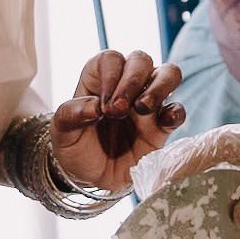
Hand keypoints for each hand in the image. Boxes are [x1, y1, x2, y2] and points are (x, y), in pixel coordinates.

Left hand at [51, 51, 185, 191]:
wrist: (90, 179)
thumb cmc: (75, 148)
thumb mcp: (61, 133)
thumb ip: (71, 115)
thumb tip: (93, 106)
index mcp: (99, 79)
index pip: (111, 59)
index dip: (110, 76)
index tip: (102, 106)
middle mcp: (126, 85)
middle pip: (141, 60)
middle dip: (132, 80)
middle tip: (118, 110)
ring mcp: (147, 103)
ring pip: (168, 75)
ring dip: (159, 86)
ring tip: (143, 108)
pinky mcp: (162, 126)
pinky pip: (177, 110)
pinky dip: (176, 111)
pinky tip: (166, 121)